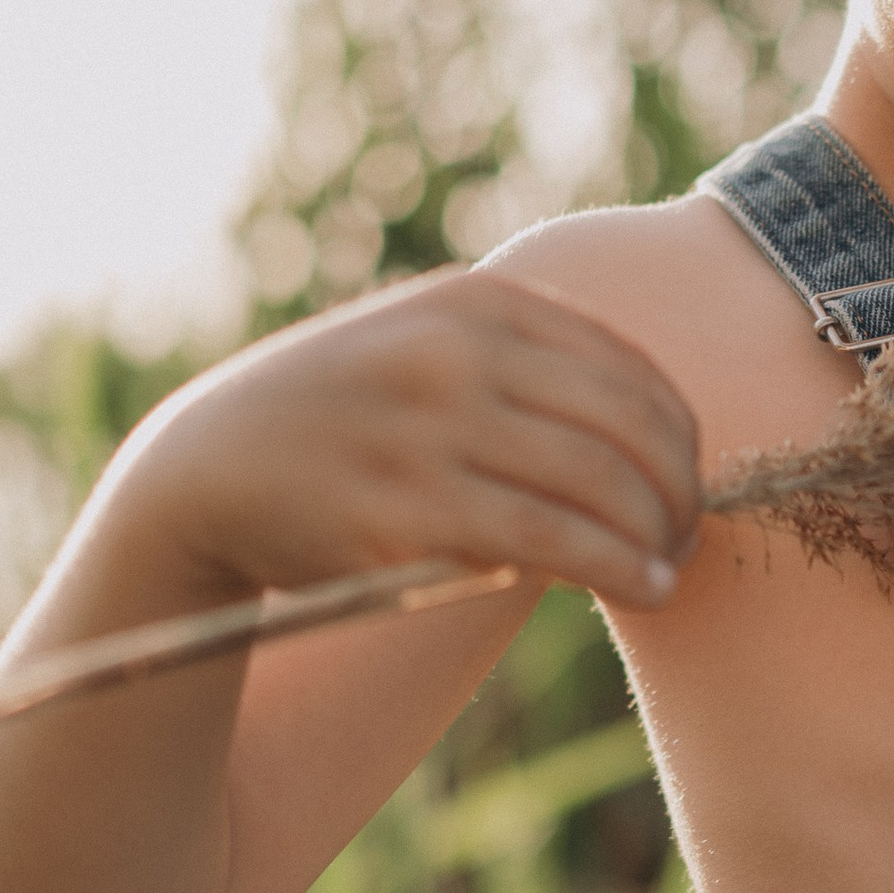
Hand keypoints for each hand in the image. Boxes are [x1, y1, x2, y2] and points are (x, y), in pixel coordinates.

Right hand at [128, 271, 701, 620]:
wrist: (205, 470)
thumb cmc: (339, 419)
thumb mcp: (425, 346)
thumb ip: (521, 363)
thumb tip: (651, 426)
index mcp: (477, 303)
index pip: (628, 367)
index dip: (679, 434)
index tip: (687, 485)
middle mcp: (460, 351)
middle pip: (628, 423)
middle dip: (678, 489)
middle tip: (686, 536)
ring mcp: (432, 425)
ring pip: (599, 482)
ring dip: (656, 536)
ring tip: (669, 573)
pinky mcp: (408, 508)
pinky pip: (550, 539)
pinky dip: (616, 567)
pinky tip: (642, 590)